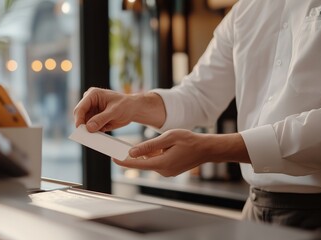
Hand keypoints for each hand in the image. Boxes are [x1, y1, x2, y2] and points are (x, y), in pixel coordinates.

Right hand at [73, 87, 165, 131]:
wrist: (133, 109)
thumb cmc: (126, 105)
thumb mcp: (115, 111)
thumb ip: (101, 119)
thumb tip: (89, 128)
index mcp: (92, 95)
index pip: (80, 108)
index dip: (78, 119)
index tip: (79, 129)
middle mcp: (89, 102)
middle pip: (80, 117)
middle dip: (83, 127)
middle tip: (87, 137)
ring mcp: (91, 111)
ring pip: (85, 124)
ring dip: (90, 131)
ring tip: (99, 134)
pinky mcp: (95, 120)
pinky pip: (91, 129)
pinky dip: (95, 133)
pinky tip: (102, 133)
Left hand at [113, 130, 250, 176]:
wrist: (207, 149)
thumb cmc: (190, 141)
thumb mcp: (168, 138)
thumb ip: (149, 146)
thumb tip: (132, 152)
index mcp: (161, 163)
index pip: (137, 164)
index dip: (123, 161)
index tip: (113, 158)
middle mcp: (163, 171)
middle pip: (143, 163)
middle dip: (136, 154)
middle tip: (128, 145)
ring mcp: (167, 172)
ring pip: (150, 162)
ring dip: (149, 153)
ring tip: (159, 142)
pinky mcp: (170, 170)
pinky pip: (157, 162)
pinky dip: (156, 155)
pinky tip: (163, 147)